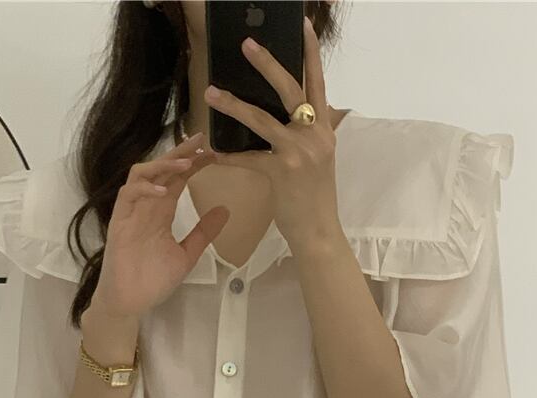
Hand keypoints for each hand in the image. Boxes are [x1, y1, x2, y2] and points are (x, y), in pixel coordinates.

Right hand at [92, 132, 228, 319]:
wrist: (131, 302)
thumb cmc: (153, 280)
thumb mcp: (187, 253)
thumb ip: (203, 233)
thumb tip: (225, 210)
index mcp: (161, 211)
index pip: (177, 179)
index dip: (194, 164)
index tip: (214, 154)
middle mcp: (146, 206)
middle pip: (161, 169)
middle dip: (180, 152)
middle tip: (200, 140)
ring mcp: (131, 212)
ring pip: (142, 173)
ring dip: (163, 165)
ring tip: (186, 164)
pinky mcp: (119, 222)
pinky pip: (128, 195)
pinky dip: (146, 189)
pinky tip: (164, 191)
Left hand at [203, 14, 343, 253]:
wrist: (319, 234)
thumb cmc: (315, 199)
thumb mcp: (319, 160)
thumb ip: (309, 135)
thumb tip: (292, 115)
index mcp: (325, 130)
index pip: (318, 82)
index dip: (311, 53)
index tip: (302, 24)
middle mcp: (316, 136)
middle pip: (291, 90)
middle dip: (267, 64)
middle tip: (246, 43)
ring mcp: (300, 153)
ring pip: (263, 119)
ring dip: (234, 104)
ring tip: (211, 92)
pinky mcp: (282, 173)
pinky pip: (249, 158)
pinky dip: (229, 156)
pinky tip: (211, 154)